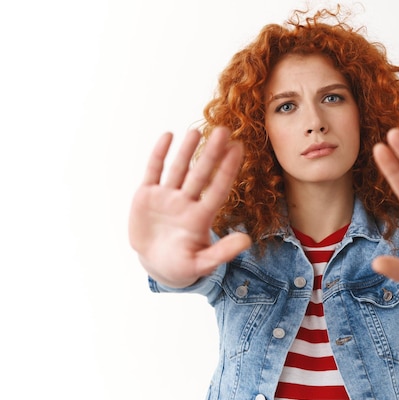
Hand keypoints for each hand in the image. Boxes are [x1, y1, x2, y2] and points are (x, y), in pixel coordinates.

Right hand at [128, 127, 251, 287]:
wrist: (156, 263)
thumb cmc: (182, 265)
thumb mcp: (202, 264)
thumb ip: (222, 253)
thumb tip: (247, 240)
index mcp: (200, 218)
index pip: (217, 189)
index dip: (227, 169)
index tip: (239, 148)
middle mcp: (186, 202)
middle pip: (200, 174)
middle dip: (211, 153)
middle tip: (223, 130)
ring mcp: (166, 197)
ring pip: (178, 169)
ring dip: (186, 150)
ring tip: (196, 131)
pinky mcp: (147, 196)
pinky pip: (153, 171)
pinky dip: (159, 154)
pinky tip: (168, 136)